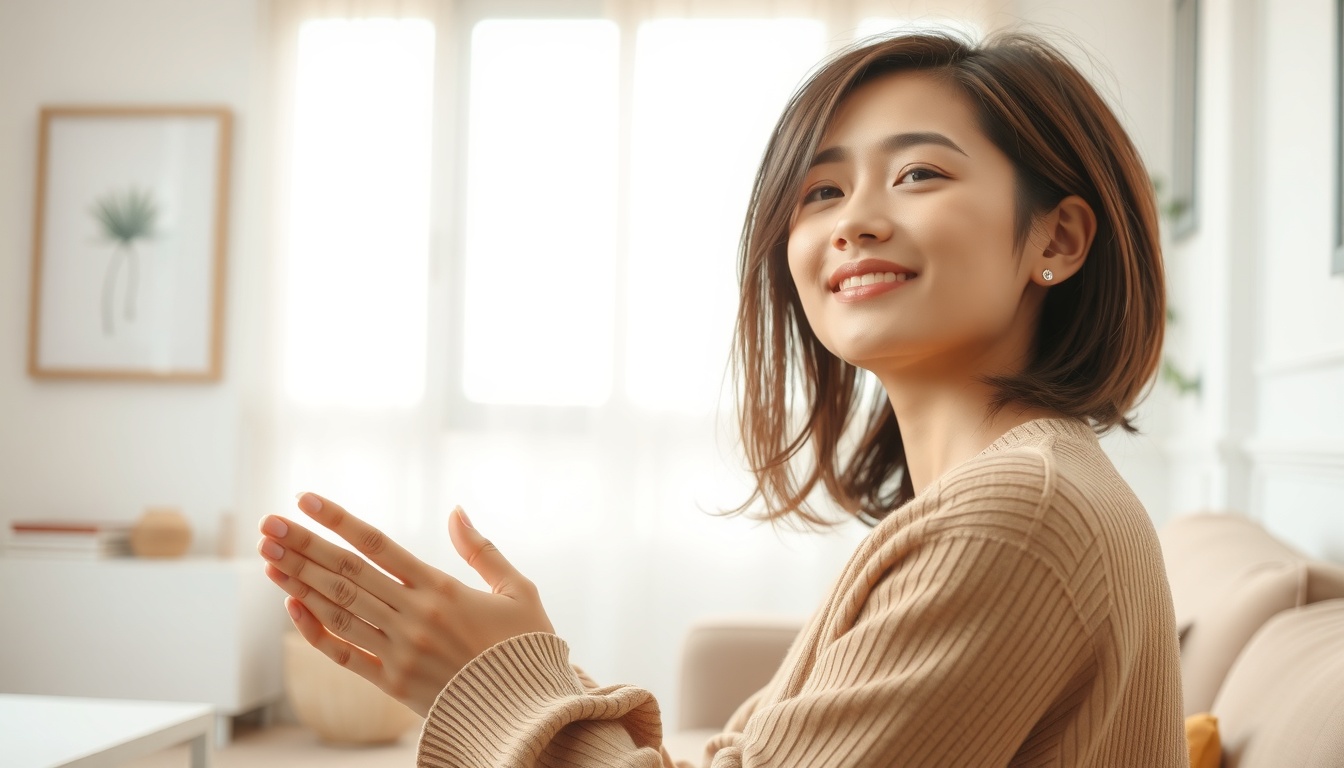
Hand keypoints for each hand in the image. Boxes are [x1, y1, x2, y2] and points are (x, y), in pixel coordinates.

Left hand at [257, 493, 554, 716]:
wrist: (526, 712)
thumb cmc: (525, 647)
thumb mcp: (518, 591)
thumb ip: (482, 550)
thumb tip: (456, 510)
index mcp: (442, 589)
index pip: (378, 545)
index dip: (338, 520)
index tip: (304, 499)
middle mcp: (414, 617)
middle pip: (346, 574)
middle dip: (302, 546)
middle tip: (267, 525)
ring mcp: (398, 651)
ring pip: (337, 610)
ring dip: (298, 581)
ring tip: (268, 557)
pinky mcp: (391, 682)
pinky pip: (343, 654)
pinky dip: (314, 630)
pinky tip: (291, 605)